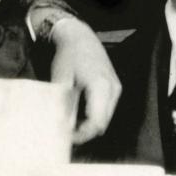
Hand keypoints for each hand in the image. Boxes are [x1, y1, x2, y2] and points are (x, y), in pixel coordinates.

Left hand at [48, 17, 120, 143]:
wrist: (80, 37)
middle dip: (85, 134)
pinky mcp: (114, 88)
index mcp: (100, 87)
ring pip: (105, 119)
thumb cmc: (68, 56)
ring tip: (70, 127)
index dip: (82, 136)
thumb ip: (62, 105)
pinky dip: (93, 117)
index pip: (96, 122)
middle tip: (66, 136)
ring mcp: (115, 88)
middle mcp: (112, 89)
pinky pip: (106, 110)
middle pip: (103, 124)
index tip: (67, 139)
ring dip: (89, 126)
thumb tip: (60, 128)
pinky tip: (78, 116)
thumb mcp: (61, 81)